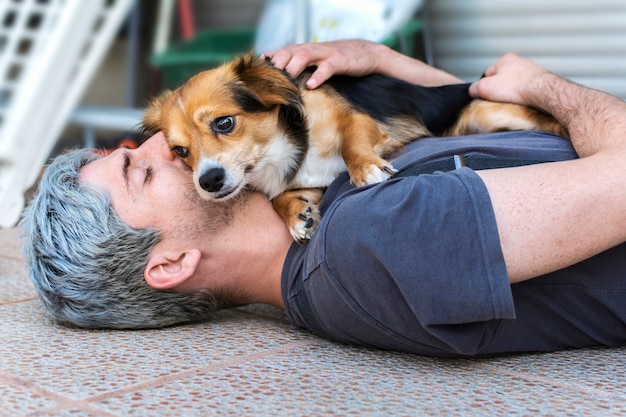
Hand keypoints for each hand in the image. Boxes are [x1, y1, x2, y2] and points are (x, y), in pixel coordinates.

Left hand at [263, 40, 385, 88]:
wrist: (366, 53)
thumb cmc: (336, 61)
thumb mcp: (314, 64)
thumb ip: (298, 70)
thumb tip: (279, 87)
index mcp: (303, 51)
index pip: (280, 54)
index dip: (267, 63)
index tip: (254, 77)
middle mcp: (311, 49)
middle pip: (288, 52)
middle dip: (276, 64)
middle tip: (265, 80)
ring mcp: (325, 53)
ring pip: (304, 55)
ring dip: (292, 67)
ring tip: (285, 80)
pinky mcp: (339, 60)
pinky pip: (327, 67)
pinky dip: (318, 75)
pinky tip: (311, 85)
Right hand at [469, 53, 550, 107]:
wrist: (542, 92)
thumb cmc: (515, 87)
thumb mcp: (485, 88)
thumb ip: (474, 88)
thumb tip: (473, 91)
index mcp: (506, 59)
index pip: (488, 73)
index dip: (484, 86)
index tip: (486, 95)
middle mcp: (520, 62)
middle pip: (503, 78)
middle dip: (500, 89)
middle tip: (499, 99)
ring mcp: (533, 70)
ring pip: (516, 84)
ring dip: (513, 93)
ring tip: (512, 101)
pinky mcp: (542, 81)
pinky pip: (528, 90)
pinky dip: (524, 96)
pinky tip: (523, 102)